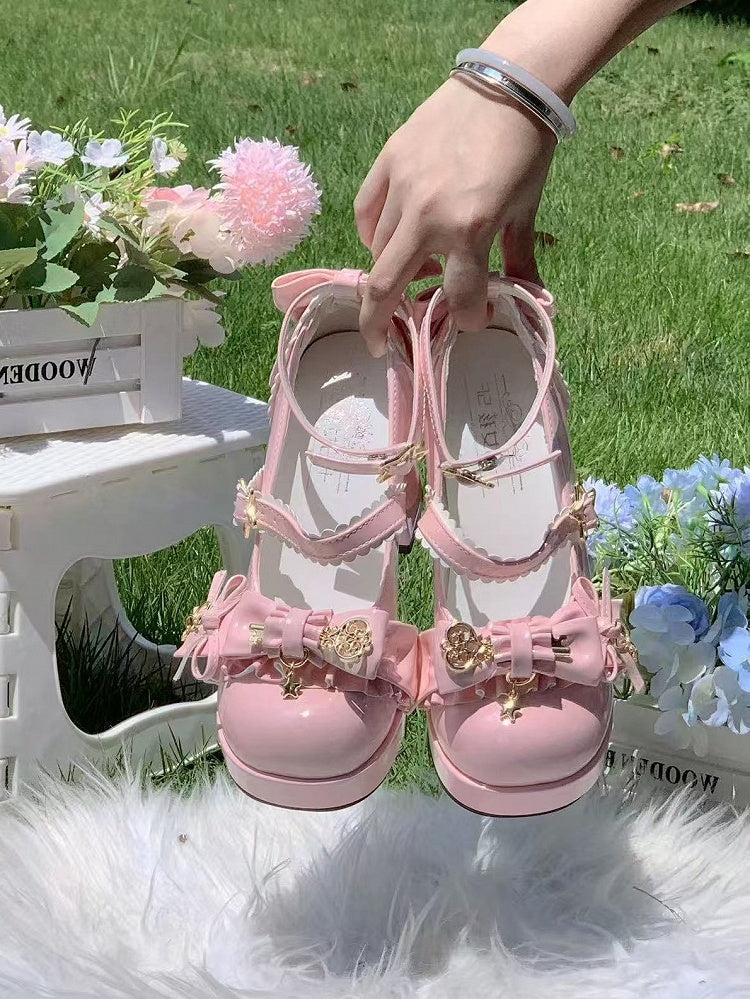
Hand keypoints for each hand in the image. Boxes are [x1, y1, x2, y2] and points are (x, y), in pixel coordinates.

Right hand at [354, 75, 556, 354]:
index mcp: (471, 230)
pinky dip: (373, 234)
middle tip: (379, 344)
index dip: (468, 319)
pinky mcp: (389, 162)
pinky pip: (367, 212)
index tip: (474, 319)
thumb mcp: (525, 210)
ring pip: (378, 251)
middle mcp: (429, 215)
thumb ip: (520, 259)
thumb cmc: (525, 149)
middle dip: (379, 324)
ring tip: (409, 276)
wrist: (509, 82)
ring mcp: (403, 188)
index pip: (459, 298)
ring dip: (390, 273)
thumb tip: (533, 298)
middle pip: (386, 286)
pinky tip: (388, 240)